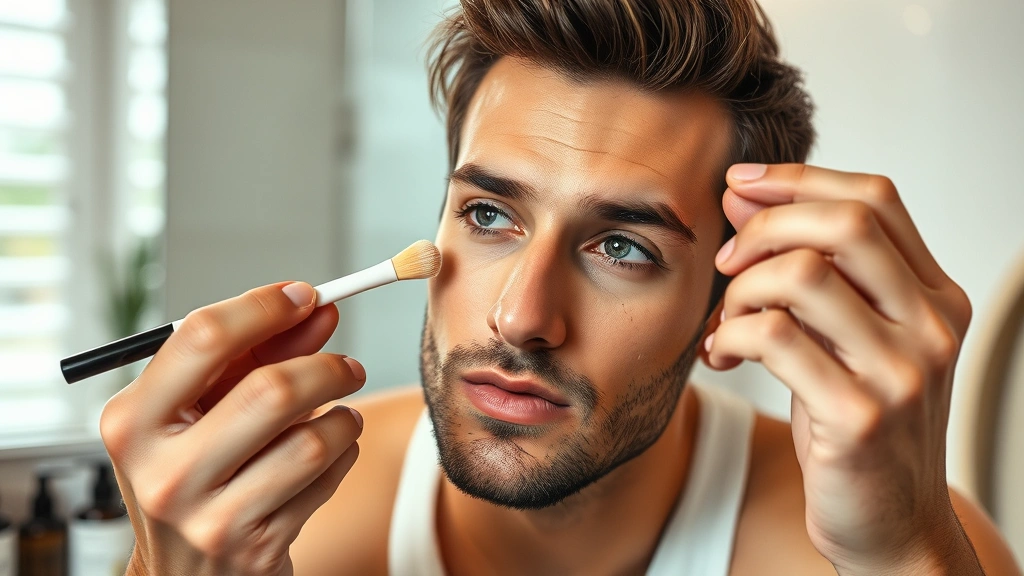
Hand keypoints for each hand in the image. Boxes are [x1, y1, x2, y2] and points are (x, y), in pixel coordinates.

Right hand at [101, 282, 364, 575]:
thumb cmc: (196, 473)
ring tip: (341, 414)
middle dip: (327, 368)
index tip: (306, 296)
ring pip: (311, 440)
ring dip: (344, 417)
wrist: (186, 574)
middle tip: (348, 366)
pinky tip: (330, 454)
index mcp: (133, 422)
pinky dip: (343, 454)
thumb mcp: (202, 410)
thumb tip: (316, 309)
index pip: (203, 338)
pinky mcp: (255, 548)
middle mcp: (163, 472)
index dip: (265, 307)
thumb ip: (254, 355)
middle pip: (272, 390)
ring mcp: (208, 517)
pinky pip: (326, 478)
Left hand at [705, 164, 980, 573]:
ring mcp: (903, 372)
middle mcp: (932, 326)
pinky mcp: (861, 416)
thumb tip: (744, 197)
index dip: (799, 179)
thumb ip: (808, 271)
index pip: (875, 199)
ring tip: (725, 324)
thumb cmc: (855, 426)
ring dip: (740, 291)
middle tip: (726, 262)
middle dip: (764, 227)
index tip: (739, 184)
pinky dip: (729, 334)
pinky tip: (722, 354)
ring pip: (803, 275)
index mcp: (935, 297)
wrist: (886, 524)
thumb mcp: (840, 339)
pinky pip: (774, 337)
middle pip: (844, 222)